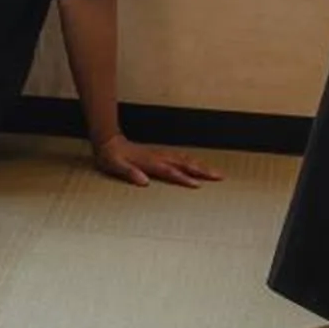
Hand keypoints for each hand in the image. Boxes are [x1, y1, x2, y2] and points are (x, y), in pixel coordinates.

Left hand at [92, 134, 220, 187]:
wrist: (109, 143)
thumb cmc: (112, 157)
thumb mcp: (115, 166)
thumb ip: (129, 172)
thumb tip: (143, 181)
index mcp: (149, 162)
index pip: (170, 171)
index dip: (183, 178)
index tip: (198, 185)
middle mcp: (158, 157)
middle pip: (184, 163)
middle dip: (203, 170)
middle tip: (219, 177)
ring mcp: (161, 154)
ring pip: (186, 159)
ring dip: (202, 166)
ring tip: (216, 173)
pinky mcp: (161, 154)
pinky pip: (181, 158)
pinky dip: (194, 162)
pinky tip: (200, 166)